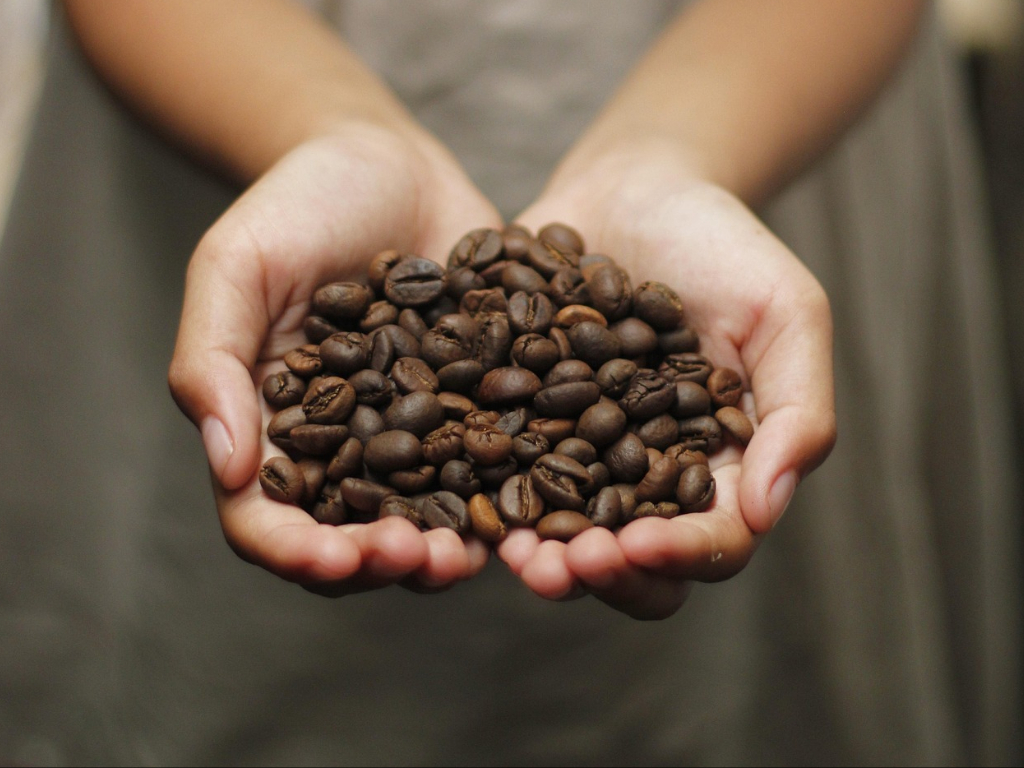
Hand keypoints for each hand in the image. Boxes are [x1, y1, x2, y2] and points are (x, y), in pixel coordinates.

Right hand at [168, 124, 501, 595]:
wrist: (385, 161)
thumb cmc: (295, 205)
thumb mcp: (236, 266)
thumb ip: (212, 357)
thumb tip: (226, 465)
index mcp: (272, 430)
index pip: (266, 520)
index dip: (295, 553)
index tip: (333, 562)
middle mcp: (343, 449)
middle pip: (352, 539)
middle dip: (382, 564)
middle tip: (421, 559)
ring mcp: (415, 436)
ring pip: (427, 521)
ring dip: (448, 552)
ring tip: (474, 554)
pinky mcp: (477, 411)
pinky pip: (494, 468)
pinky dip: (510, 498)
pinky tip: (536, 506)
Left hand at [499, 148, 835, 618]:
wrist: (635, 186)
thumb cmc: (722, 245)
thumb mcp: (785, 313)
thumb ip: (796, 409)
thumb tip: (764, 510)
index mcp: (718, 465)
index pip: (712, 539)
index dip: (682, 555)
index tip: (642, 545)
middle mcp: (645, 475)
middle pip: (630, 559)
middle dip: (600, 574)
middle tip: (564, 568)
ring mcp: (577, 453)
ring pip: (560, 532)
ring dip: (538, 553)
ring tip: (513, 552)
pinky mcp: (520, 420)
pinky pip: (499, 470)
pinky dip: (483, 489)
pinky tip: (457, 488)